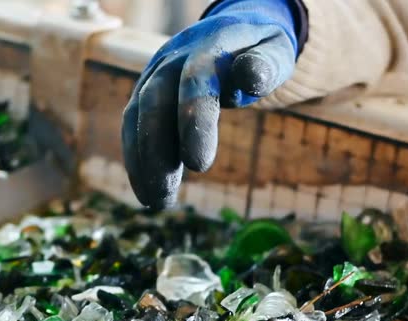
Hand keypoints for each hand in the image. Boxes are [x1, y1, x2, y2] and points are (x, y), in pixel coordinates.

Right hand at [121, 0, 298, 208]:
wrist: (233, 31)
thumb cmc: (260, 50)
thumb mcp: (274, 51)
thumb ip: (265, 64)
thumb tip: (250, 77)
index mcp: (210, 45)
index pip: (197, 80)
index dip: (194, 121)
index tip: (199, 165)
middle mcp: (174, 57)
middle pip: (155, 101)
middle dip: (156, 152)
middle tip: (165, 198)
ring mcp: (155, 72)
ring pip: (137, 115)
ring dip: (141, 161)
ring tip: (157, 202)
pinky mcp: (146, 91)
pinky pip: (133, 125)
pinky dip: (136, 158)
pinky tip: (148, 191)